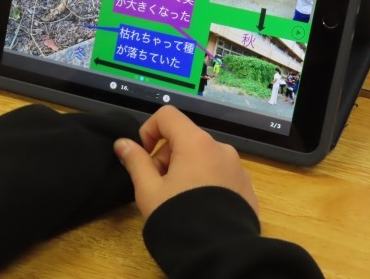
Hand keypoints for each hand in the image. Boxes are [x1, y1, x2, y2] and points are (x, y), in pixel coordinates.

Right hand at [114, 105, 258, 218]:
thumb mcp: (149, 190)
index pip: (168, 115)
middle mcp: (220, 148)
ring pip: (203, 157)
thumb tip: (123, 143)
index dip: (149, 130)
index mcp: (196, 143)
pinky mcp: (246, 186)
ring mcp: (237, 167)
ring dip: (186, 170)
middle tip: (158, 186)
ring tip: (179, 200)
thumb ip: (136, 161)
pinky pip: (219, 174)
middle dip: (166, 156)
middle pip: (185, 138)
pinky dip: (205, 182)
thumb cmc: (179, 216)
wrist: (218, 253)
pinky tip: (200, 208)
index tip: (144, 155)